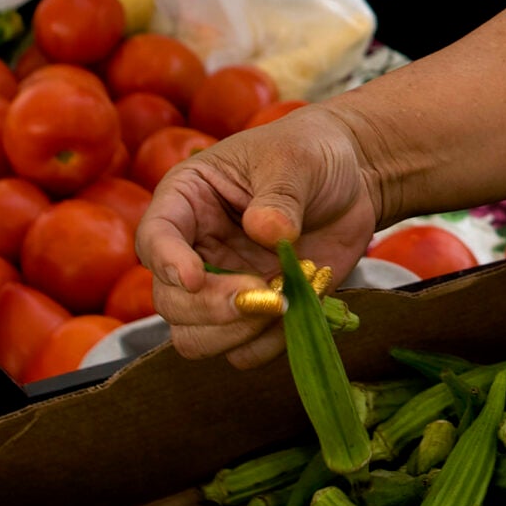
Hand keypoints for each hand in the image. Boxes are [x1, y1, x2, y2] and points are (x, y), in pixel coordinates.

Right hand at [136, 107, 380, 368]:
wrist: (351, 181)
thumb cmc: (309, 154)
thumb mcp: (296, 160)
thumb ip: (281, 195)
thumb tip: (267, 231)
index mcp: (186, 200)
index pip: (154, 238)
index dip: (167, 263)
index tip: (196, 278)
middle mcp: (193, 249)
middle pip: (170, 302)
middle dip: (213, 309)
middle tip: (266, 296)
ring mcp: (221, 286)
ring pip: (195, 337)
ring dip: (238, 334)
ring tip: (287, 303)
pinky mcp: (254, 313)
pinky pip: (244, 351)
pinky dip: (270, 343)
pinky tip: (301, 310)